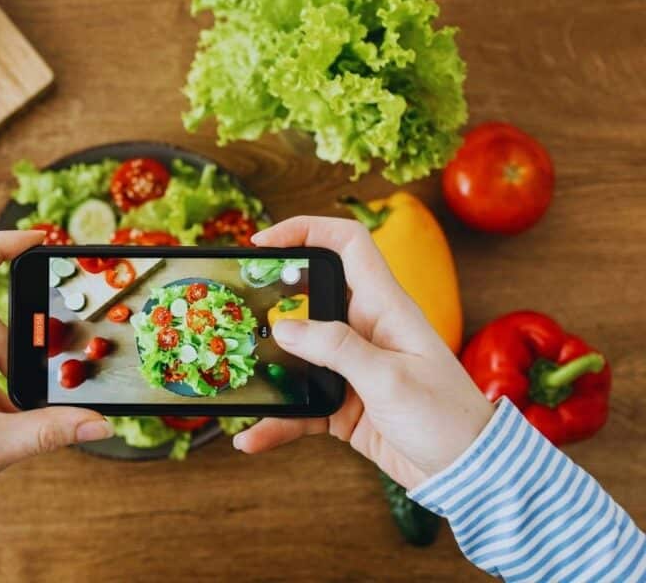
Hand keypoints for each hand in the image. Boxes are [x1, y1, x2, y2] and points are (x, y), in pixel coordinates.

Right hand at [233, 217, 493, 488]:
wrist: (469, 472)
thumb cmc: (446, 416)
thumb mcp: (390, 377)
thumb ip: (336, 348)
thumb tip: (283, 327)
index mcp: (384, 306)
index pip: (347, 244)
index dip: (306, 230)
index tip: (262, 244)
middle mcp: (365, 329)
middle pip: (309, 296)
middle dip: (269, 299)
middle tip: (235, 308)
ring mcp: (352, 367)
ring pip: (297, 355)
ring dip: (268, 368)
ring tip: (236, 374)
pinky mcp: (343, 404)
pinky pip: (300, 405)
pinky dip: (277, 421)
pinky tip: (253, 437)